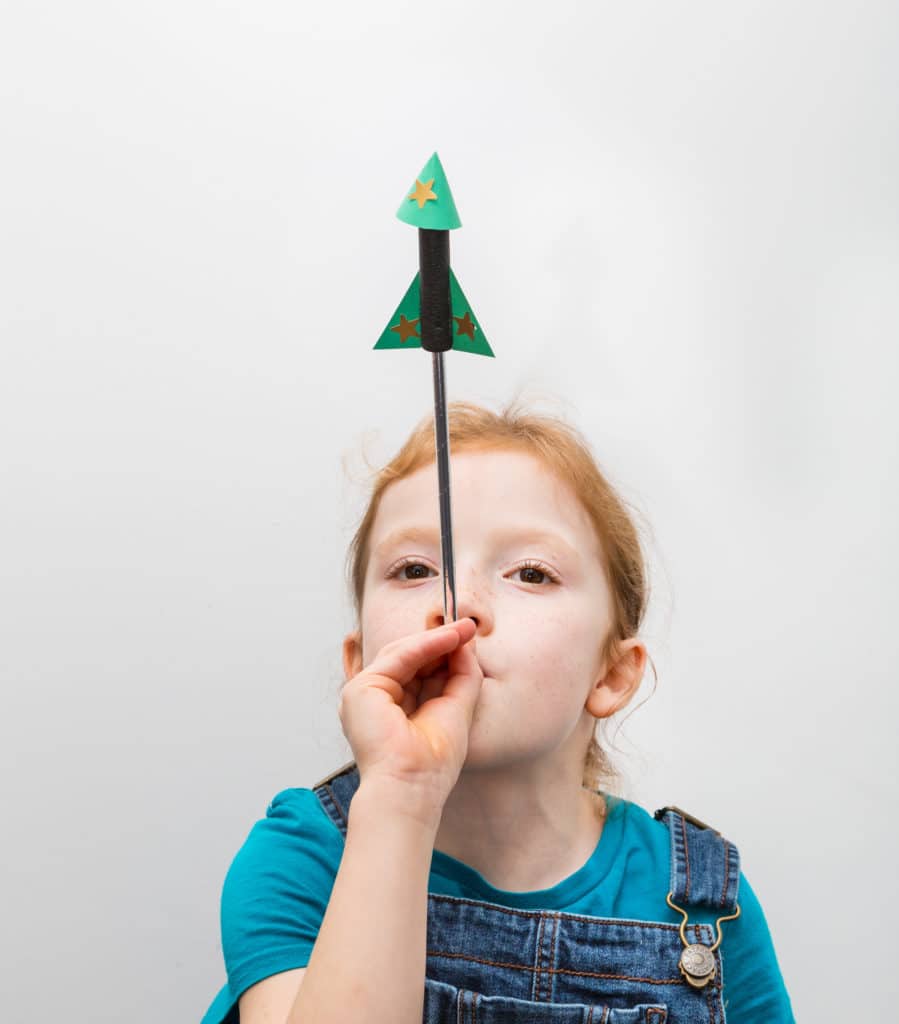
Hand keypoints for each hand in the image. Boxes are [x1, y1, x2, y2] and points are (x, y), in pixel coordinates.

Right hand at [338, 619, 483, 806]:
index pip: (418, 669)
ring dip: (437, 639)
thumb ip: (462, 676)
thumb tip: (466, 644)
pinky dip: (426, 645)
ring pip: (403, 652)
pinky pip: (399, 657)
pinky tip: (450, 638)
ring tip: (464, 629)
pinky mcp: (361, 689)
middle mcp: (375, 700)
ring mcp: (364, 693)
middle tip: (469, 627)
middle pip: (409, 658)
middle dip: (441, 641)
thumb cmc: (432, 764)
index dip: (443, 651)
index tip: (469, 636)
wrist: (413, 788)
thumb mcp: (456, 709)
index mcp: (391, 708)